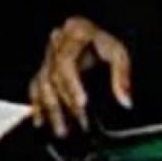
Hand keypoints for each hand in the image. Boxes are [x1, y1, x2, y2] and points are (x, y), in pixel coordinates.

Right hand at [30, 17, 131, 136]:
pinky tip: (40, 121)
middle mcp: (58, 40)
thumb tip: (125, 101)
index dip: (71, 84)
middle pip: (54, 75)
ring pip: (43, 84)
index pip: (65, 60)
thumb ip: (121, 75)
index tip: (81, 103)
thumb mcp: (119, 52)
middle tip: (80, 122)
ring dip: (52, 109)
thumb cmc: (108, 43)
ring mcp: (49, 53)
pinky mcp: (45, 66)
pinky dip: (37, 104)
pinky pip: (36, 85)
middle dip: (66, 102)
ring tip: (63, 130)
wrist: (102, 34)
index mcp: (75, 30)